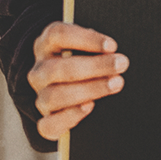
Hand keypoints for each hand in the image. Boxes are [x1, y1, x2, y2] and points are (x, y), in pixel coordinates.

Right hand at [28, 21, 128, 141]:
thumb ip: (95, 46)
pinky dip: (69, 116)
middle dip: (94, 66)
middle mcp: (39, 70)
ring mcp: (40, 95)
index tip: (111, 45)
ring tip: (115, 84)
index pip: (58, 35)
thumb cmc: (81, 58)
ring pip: (53, 96)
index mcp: (46, 44)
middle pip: (58, 68)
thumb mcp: (85, 44)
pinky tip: (89, 106)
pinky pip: (47, 124)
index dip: (86, 39)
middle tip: (120, 64)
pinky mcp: (45, 119)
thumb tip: (111, 52)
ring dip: (88, 90)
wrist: (64, 83)